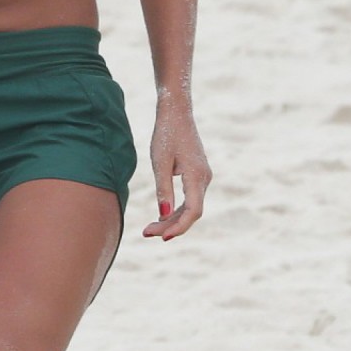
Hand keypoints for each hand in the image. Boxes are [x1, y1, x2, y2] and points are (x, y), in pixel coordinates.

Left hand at [142, 94, 210, 239]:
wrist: (176, 113)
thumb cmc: (166, 134)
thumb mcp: (160, 162)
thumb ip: (163, 188)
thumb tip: (164, 214)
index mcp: (197, 175)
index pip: (193, 211)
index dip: (179, 227)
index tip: (161, 237)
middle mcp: (204, 179)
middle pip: (191, 212)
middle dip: (170, 226)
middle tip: (146, 234)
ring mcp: (203, 177)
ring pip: (190, 206)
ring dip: (172, 219)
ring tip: (149, 229)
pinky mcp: (197, 175)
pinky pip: (189, 198)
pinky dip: (176, 209)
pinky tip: (161, 216)